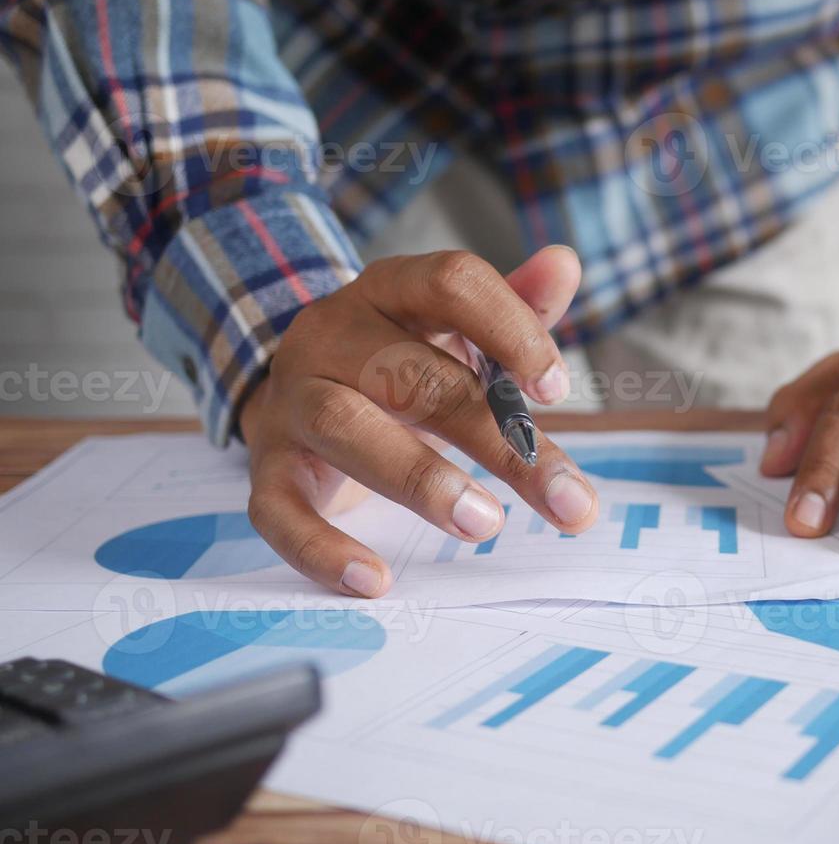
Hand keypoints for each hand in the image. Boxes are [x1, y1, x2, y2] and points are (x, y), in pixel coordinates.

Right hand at [238, 246, 600, 596]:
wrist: (296, 388)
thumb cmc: (403, 359)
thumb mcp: (459, 329)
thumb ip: (516, 305)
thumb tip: (566, 263)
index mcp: (392, 291)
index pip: (451, 283)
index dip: (509, 330)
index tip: (557, 389)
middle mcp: (333, 335)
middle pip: (413, 373)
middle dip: (496, 437)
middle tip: (563, 498)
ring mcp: (294, 400)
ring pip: (344, 426)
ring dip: (419, 477)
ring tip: (486, 524)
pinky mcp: (267, 466)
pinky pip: (278, 508)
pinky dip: (321, 548)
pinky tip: (374, 580)